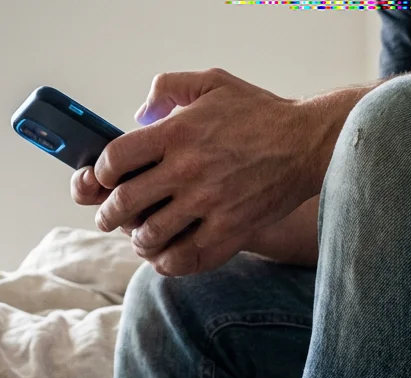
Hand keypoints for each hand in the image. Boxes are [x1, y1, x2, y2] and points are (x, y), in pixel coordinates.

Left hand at [84, 68, 332, 275]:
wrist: (308, 142)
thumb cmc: (259, 113)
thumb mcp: (212, 82)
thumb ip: (168, 87)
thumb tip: (140, 114)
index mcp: (178, 132)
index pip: (116, 159)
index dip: (102, 172)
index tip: (106, 178)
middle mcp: (188, 169)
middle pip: (125, 203)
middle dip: (109, 214)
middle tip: (109, 217)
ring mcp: (209, 203)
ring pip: (150, 235)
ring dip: (138, 240)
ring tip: (140, 237)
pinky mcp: (230, 230)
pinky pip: (185, 258)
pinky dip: (167, 262)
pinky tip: (165, 256)